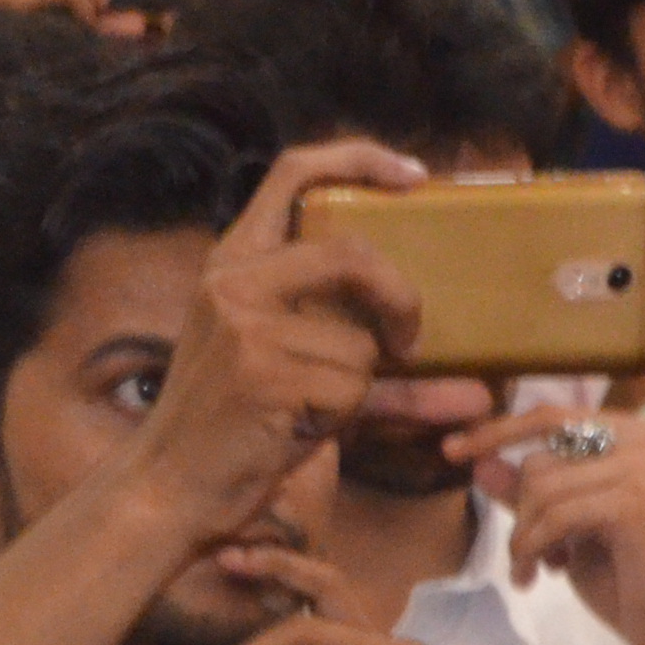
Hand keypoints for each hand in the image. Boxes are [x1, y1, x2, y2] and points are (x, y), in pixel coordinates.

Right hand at [118, 139, 433, 545]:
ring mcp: (245, 326)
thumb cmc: (230, 422)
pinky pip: (351, 384)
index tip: (414, 178)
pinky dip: (344, 415)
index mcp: (230, 262)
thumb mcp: (274, 359)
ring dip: (355, 385)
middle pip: (349, 254)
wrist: (166, 485)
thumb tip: (477, 388)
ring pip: (358, 341)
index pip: (293, 172)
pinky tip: (296, 428)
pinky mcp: (264, 372)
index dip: (358, 159)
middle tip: (406, 339)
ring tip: (306, 408)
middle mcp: (232, 282)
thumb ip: (354, 347)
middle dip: (399, 298)